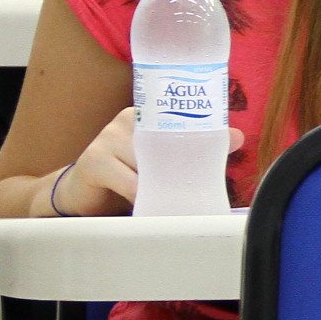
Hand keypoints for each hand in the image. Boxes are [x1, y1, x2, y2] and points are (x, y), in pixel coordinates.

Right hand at [50, 106, 245, 216]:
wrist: (82, 193)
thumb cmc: (127, 175)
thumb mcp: (159, 161)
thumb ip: (194, 148)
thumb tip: (238, 136)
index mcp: (147, 115)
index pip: (180, 122)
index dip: (198, 140)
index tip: (212, 158)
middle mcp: (128, 120)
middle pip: (167, 148)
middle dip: (181, 172)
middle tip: (192, 190)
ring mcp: (108, 138)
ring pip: (151, 167)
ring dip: (162, 187)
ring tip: (169, 200)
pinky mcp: (95, 161)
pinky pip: (131, 183)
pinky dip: (143, 197)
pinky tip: (147, 204)